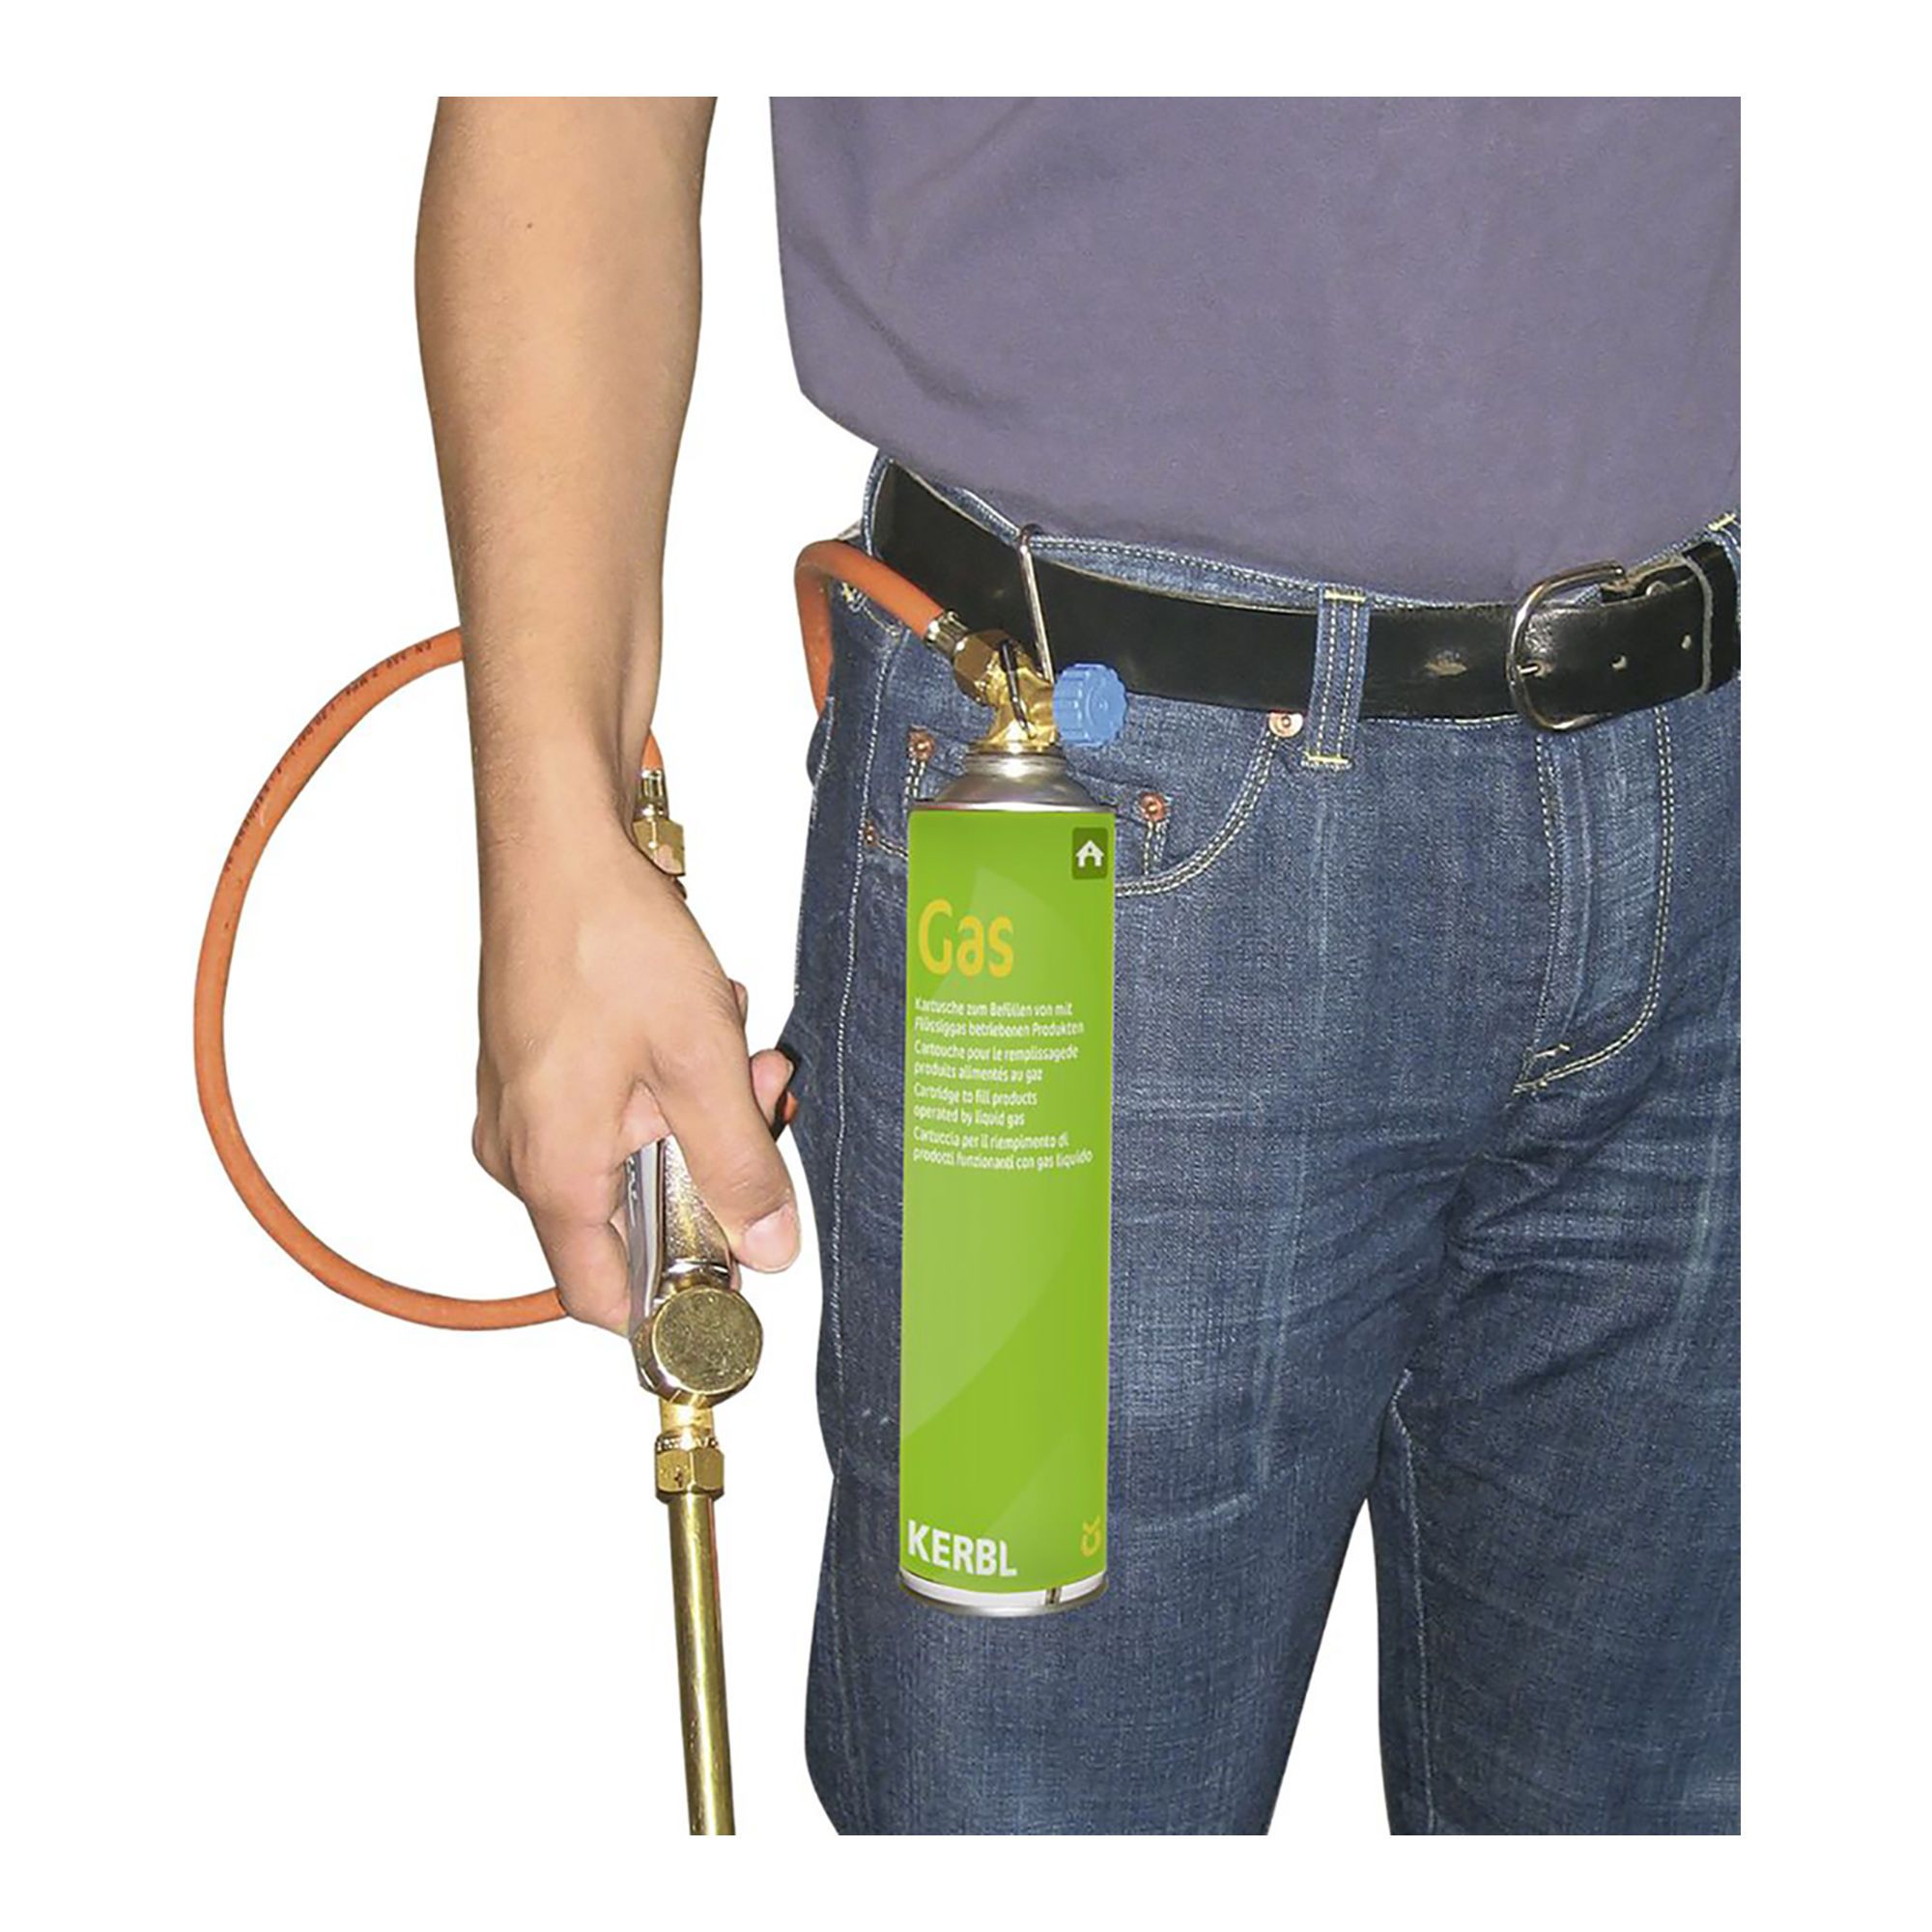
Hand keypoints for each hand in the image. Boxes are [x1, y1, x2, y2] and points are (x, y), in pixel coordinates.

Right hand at [473, 818, 797, 1331]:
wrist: (556, 842)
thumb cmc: (604, 938)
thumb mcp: (701, 1064)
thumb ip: (740, 1168)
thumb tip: (769, 1248)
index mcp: (552, 1169)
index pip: (605, 1298)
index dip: (677, 1298)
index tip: (738, 1270)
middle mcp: (523, 1151)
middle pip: (635, 1216)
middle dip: (713, 1167)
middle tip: (759, 1102)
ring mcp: (526, 1108)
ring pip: (634, 1152)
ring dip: (699, 1110)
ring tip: (732, 1042)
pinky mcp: (540, 1069)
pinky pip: (615, 1107)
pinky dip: (667, 1079)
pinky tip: (694, 1022)